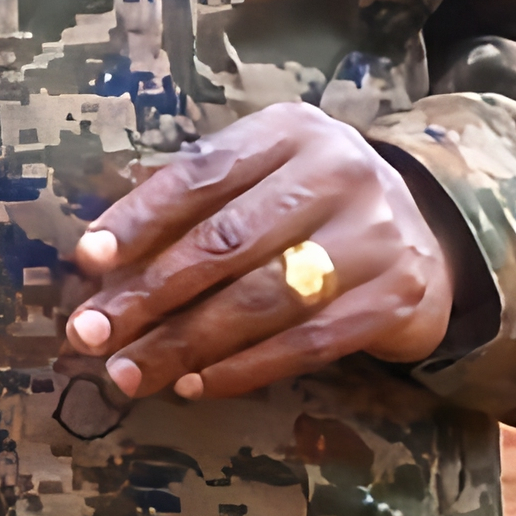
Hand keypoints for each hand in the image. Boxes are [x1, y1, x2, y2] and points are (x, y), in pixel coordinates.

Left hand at [62, 103, 470, 402]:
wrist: (427, 237)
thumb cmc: (312, 206)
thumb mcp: (265, 178)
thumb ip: (197, 207)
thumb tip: (102, 264)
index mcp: (291, 130)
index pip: (203, 173)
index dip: (141, 217)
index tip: (88, 260)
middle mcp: (339, 171)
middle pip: (227, 240)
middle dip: (149, 293)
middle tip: (92, 333)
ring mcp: (374, 235)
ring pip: (263, 298)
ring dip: (187, 343)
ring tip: (131, 372)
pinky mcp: (395, 297)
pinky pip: (306, 343)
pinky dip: (243, 369)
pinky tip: (196, 385)